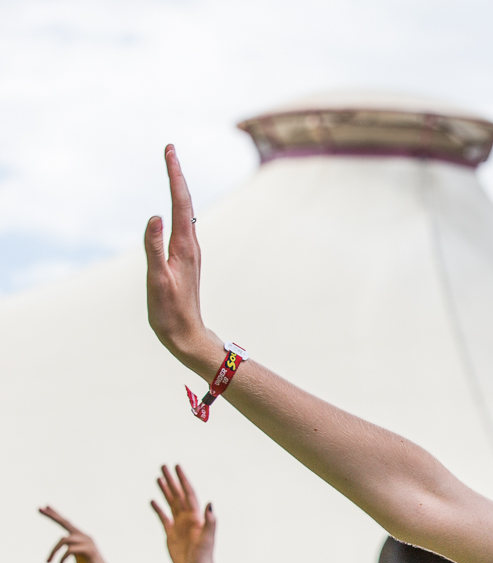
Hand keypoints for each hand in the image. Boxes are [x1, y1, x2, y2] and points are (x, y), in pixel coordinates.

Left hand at [39, 508, 128, 562]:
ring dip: (53, 552)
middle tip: (39, 508)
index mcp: (82, 538)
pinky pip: (69, 550)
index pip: (67, 524)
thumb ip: (72, 550)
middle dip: (52, 516)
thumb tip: (65, 546)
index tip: (43, 507)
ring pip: (64, 539)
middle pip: (66, 523)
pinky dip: (62, 558)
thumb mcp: (79, 559)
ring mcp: (88, 543)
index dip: (55, 515)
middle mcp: (86, 537)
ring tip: (47, 562)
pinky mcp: (89, 551)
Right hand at [144, 145, 221, 370]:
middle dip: (176, 174)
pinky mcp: (185, 259)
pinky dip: (178, 207)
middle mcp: (190, 245)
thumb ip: (154, 247)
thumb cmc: (169, 311)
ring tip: (172, 168)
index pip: (180, 202)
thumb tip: (155, 215)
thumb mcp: (157, 279)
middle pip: (185, 202)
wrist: (186, 334)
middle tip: (170, 150)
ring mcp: (189, 252)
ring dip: (178, 188)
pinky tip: (175, 206)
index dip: (174, 175)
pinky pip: (182, 225)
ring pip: (185, 212)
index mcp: (184, 246)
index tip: (170, 151)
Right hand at [151, 465, 218, 562]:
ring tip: (159, 477)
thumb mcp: (207, 540)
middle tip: (163, 466)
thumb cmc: (204, 559)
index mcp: (197, 518)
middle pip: (178, 495)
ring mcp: (179, 526)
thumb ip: (210, 522)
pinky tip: (153, 500)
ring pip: (171, 504)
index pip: (188, 494)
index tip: (177, 467)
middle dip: (171, 481)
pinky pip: (164, 518)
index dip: (183, 480)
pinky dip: (159, 509)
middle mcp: (188, 519)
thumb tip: (210, 502)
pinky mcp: (171, 535)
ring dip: (165, 491)